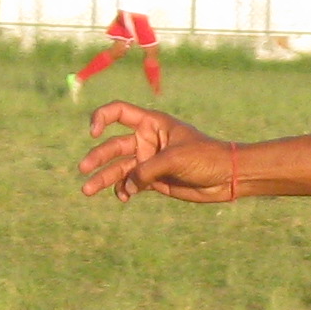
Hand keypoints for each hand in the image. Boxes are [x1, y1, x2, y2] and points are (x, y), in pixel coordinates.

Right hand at [83, 102, 238, 200]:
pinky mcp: (154, 179)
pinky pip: (131, 184)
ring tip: (87, 190)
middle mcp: (147, 140)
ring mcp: (149, 160)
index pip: (119, 112)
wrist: (227, 177)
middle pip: (113, 145)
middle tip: (83, 170)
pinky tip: (124, 197)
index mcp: (152, 123)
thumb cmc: (206, 157)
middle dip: (97, 157)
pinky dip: (124, 190)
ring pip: (119, 168)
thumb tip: (127, 186)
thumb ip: (147, 170)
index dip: (102, 117)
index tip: (93, 132)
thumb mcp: (174, 159)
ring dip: (103, 178)